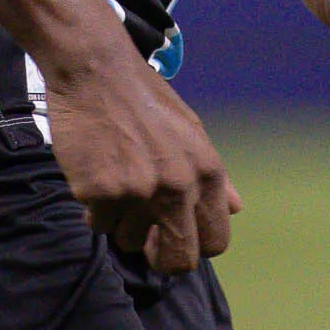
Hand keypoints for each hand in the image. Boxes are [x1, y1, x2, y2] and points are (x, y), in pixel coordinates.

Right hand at [42, 51, 241, 273]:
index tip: (176, 237)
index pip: (215, 242)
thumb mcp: (190, 130)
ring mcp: (138, 191)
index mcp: (206, 172)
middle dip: (158, 256)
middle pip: (177, 259)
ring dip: (119, 221)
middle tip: (144, 239)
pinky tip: (93, 174)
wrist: (95, 70)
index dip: (194, 247)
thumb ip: (214, 177)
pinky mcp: (100, 191)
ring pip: (127, 239)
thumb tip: (236, 209)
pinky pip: (97, 223)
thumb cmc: (143, 98)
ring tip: (114, 182)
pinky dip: (92, 207)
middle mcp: (178, 186)